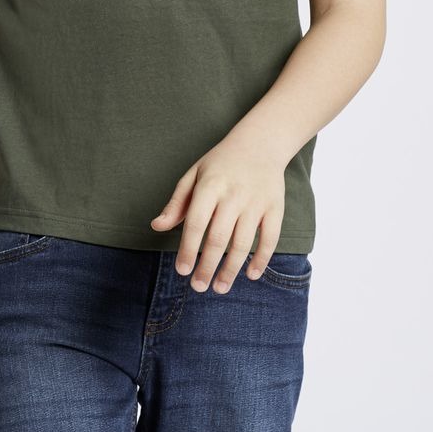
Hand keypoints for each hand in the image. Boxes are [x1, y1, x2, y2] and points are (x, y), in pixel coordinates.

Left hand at [149, 135, 287, 294]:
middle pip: (218, 237)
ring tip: (219, 288)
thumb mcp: (193, 175)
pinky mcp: (275, 207)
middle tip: (198, 287)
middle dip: (207, 266)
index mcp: (210, 186)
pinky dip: (262, 259)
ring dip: (231, 269)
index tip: (182, 271)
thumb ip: (177, 203)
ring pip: (243, 243)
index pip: (196, 223)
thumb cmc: (220, 163)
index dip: (188, 249)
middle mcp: (234, 195)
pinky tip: (251, 275)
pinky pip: (270, 238)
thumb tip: (157, 226)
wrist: (260, 143)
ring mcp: (256, 202)